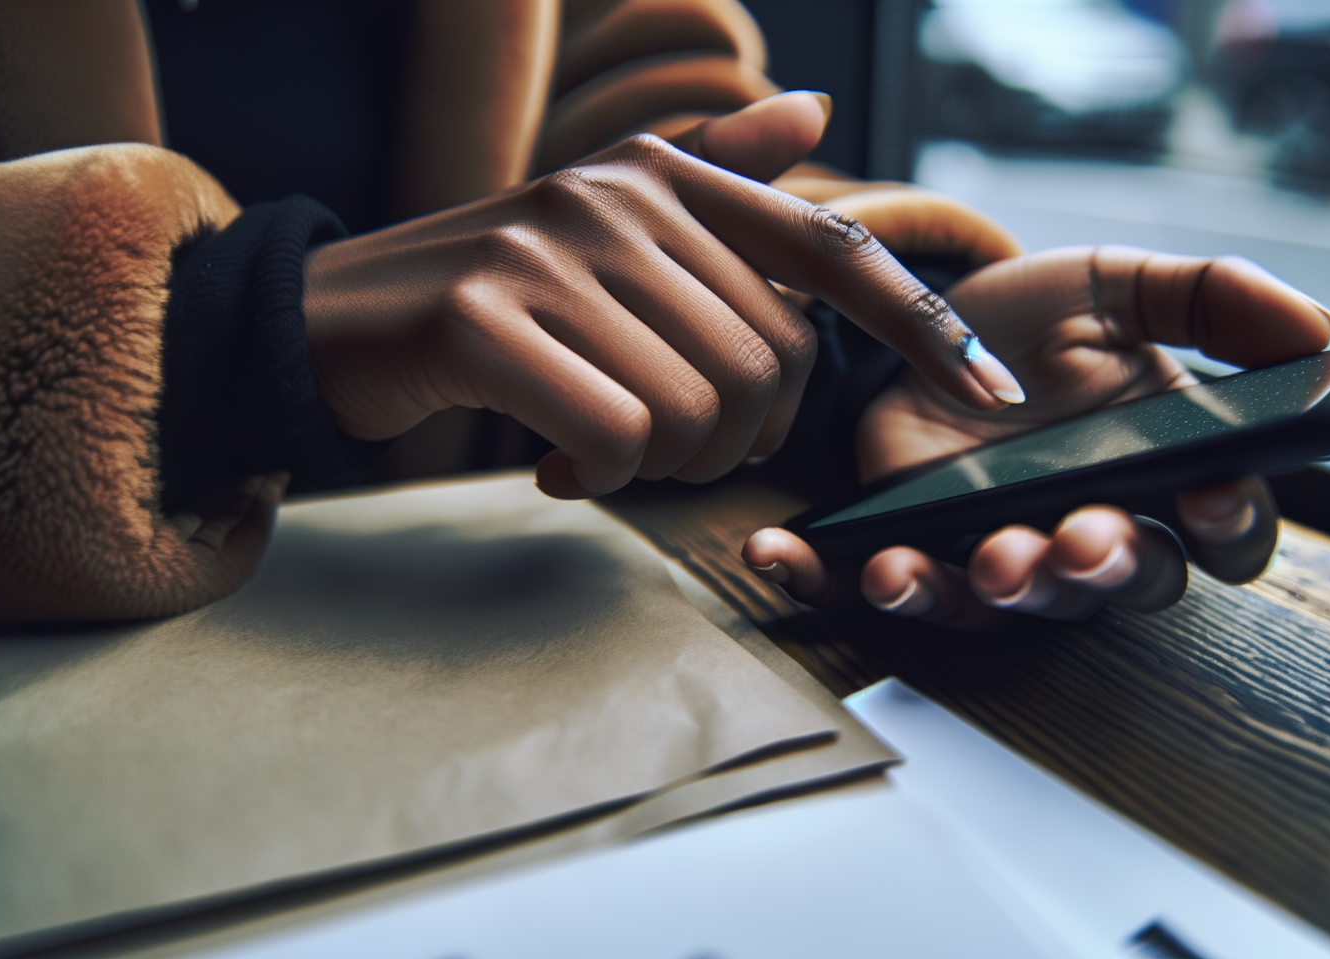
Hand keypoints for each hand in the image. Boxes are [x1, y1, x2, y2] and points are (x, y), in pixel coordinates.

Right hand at [303, 93, 1026, 498]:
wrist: (330, 323)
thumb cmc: (496, 300)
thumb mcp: (608, 224)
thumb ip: (718, 176)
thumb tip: (814, 109)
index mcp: (667, 177)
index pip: (832, 249)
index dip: (926, 325)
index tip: (1000, 394)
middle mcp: (621, 196)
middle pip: (770, 366)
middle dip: (733, 440)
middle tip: (661, 445)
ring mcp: (552, 250)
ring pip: (700, 410)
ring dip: (663, 466)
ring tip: (600, 448)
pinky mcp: (486, 318)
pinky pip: (620, 438)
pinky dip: (600, 477)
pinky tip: (556, 465)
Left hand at [742, 245, 1329, 627]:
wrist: (922, 317)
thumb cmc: (1038, 320)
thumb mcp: (1121, 285)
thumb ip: (1216, 301)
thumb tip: (1324, 333)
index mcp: (1161, 477)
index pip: (1225, 533)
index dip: (1227, 526)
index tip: (1210, 497)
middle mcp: (1086, 530)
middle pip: (1121, 586)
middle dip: (1100, 570)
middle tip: (1074, 541)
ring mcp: (994, 548)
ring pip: (1005, 606)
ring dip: (980, 591)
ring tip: (958, 561)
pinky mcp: (908, 546)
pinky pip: (876, 584)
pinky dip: (825, 578)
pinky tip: (779, 553)